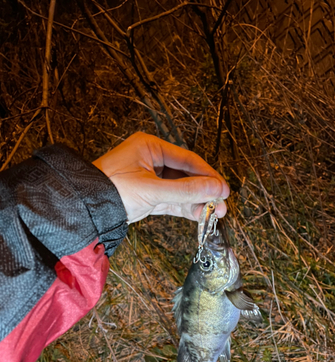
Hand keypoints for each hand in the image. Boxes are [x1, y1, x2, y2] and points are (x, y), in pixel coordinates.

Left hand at [93, 132, 229, 223]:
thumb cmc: (110, 190)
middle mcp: (151, 159)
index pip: (187, 159)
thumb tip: (216, 190)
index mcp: (150, 147)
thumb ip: (186, 191)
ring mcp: (150, 178)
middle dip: (204, 190)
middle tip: (221, 203)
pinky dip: (185, 207)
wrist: (85, 209)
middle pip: (186, 174)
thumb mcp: (152, 190)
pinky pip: (171, 200)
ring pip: (180, 189)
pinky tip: (199, 214)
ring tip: (214, 213)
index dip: (207, 175)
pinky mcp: (148, 195)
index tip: (223, 189)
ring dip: (197, 201)